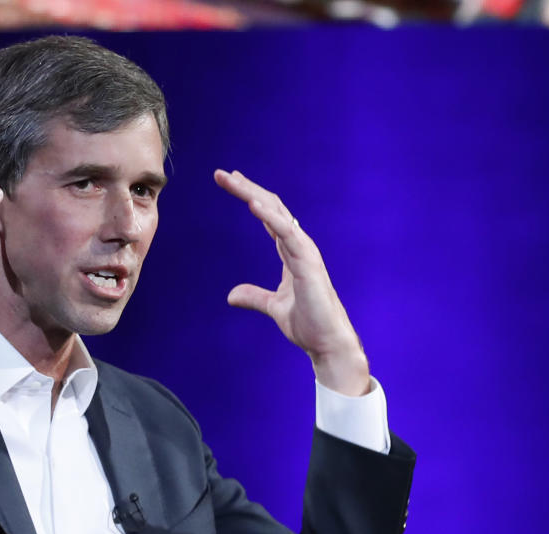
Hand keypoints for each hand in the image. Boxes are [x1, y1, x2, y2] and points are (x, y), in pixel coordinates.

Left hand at [214, 169, 369, 395]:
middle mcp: (299, 246)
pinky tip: (252, 203)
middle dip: (247, 188)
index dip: (251, 197)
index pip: (269, 217)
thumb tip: (230, 296)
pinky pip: (287, 233)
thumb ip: (254, 297)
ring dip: (253, 194)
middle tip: (222, 174)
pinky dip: (270, 216)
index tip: (232, 182)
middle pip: (271, 207)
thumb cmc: (308, 324)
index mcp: (291, 252)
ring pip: (277, 213)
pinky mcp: (307, 263)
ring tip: (233, 180)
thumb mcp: (273, 307)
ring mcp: (304, 252)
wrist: (327, 344)